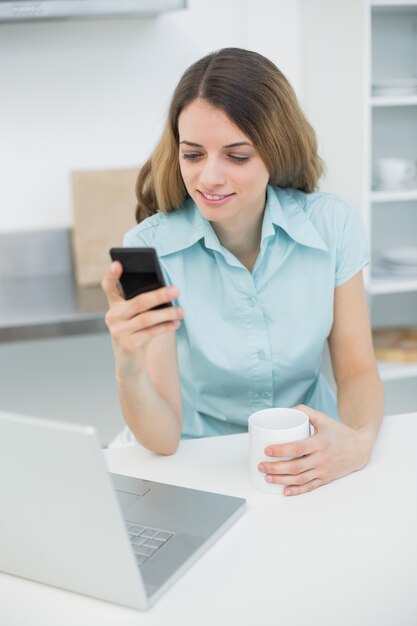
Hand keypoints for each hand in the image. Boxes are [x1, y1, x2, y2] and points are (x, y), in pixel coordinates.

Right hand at [101, 261, 183, 376]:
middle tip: (176, 290)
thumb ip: (143, 303)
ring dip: (167, 314)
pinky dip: (165, 327)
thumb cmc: (136, 330)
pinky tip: (176, 323)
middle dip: (158, 295)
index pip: (109, 286)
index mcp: (114, 303)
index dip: (111, 275)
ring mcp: (118, 331)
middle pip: (137, 302)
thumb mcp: (135, 315)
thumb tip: (167, 291)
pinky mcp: (127, 345)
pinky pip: (150, 333)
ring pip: (146, 319)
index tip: (118, 263)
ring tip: (182, 311)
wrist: (129, 361)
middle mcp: (112, 316)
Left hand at [257, 405, 372, 496]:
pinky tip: (285, 491)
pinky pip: (309, 487)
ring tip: (267, 478)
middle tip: (261, 466)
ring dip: (282, 480)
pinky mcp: (325, 479)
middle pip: (295, 467)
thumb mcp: (324, 418)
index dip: (281, 450)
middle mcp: (322, 459)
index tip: (267, 450)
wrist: (359, 448)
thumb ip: (306, 412)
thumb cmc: (339, 432)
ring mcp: (323, 471)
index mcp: (320, 443)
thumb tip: (287, 410)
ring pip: (300, 479)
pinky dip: (297, 490)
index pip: (297, 448)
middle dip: (276, 468)